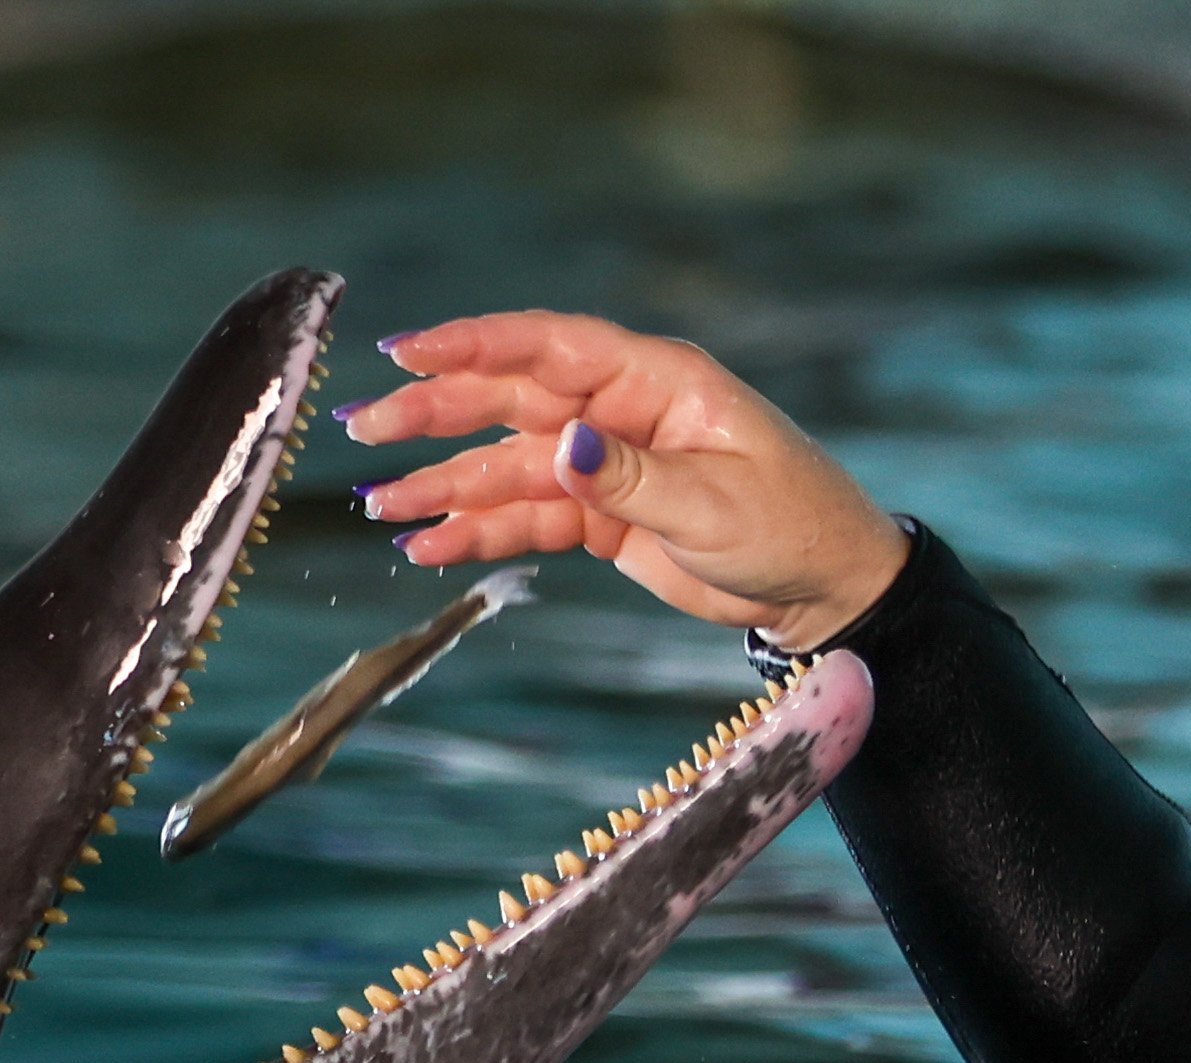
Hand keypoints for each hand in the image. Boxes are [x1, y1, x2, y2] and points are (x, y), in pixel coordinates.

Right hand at [341, 310, 909, 647]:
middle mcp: (620, 412)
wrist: (827, 590)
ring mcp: (607, 463)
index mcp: (657, 382)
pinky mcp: (603, 515)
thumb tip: (561, 443)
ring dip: (445, 485)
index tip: (406, 352)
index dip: (476, 344)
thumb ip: (634, 476)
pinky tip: (429, 546)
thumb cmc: (794, 528)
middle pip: (512, 400)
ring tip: (381, 507)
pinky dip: (481, 531)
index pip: (551, 346)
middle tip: (363, 428)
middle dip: (436, 414)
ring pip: (509, 465)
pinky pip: (529, 516)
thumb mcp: (717, 506)